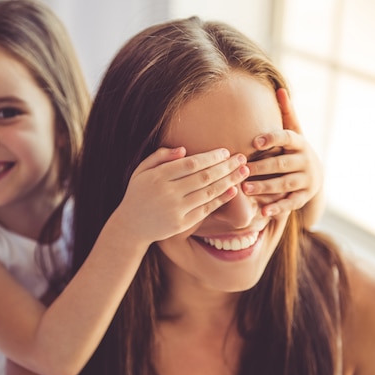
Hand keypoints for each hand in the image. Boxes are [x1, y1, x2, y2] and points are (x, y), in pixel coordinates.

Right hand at [112, 146, 249, 245]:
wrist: (131, 226)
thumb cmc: (138, 193)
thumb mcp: (141, 171)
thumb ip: (160, 156)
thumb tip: (184, 149)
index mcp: (158, 177)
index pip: (191, 164)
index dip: (211, 157)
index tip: (225, 151)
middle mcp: (167, 193)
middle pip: (204, 177)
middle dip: (226, 166)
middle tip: (242, 158)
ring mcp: (175, 210)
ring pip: (208, 193)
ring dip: (229, 181)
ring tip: (243, 171)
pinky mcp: (181, 224)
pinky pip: (206, 209)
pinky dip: (221, 199)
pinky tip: (233, 190)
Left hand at [242, 88, 323, 218]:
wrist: (316, 174)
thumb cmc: (294, 149)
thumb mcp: (293, 131)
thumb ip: (286, 113)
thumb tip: (279, 88)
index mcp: (300, 143)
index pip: (287, 138)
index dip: (272, 138)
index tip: (255, 142)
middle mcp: (305, 160)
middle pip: (282, 164)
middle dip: (262, 167)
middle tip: (242, 169)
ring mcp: (306, 180)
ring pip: (285, 184)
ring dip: (265, 187)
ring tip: (246, 188)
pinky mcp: (304, 196)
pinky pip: (290, 203)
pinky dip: (277, 208)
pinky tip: (263, 212)